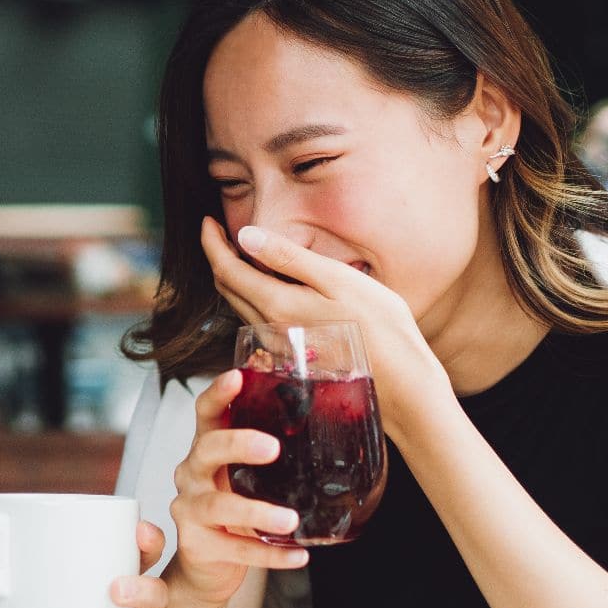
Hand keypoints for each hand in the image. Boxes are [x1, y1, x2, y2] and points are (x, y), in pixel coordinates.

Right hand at [165, 369, 308, 605]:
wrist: (207, 565)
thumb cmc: (233, 508)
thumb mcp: (247, 474)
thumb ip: (271, 451)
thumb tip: (331, 418)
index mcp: (206, 449)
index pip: (206, 412)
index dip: (219, 394)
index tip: (238, 377)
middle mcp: (192, 474)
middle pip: (207, 449)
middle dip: (238, 444)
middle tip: (272, 448)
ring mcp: (190, 510)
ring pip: (220, 506)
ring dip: (257, 512)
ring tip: (289, 520)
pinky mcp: (199, 545)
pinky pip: (235, 550)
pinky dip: (270, 555)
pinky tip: (298, 555)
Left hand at [200, 218, 447, 403]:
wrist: (401, 387)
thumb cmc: (379, 328)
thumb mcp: (337, 280)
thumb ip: (289, 258)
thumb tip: (246, 236)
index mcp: (276, 305)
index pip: (226, 270)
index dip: (211, 242)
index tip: (207, 221)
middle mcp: (268, 330)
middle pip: (228, 289)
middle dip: (218, 258)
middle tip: (218, 233)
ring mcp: (279, 348)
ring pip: (242, 307)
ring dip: (234, 278)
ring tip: (240, 254)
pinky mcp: (292, 357)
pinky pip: (259, 321)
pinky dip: (253, 297)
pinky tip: (269, 287)